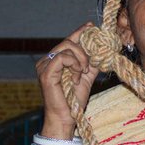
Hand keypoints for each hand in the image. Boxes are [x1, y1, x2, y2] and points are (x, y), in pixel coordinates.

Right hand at [36, 23, 99, 138]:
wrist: (66, 118)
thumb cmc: (73, 100)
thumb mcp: (86, 77)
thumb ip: (90, 63)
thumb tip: (100, 49)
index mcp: (54, 61)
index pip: (66, 41)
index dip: (79, 32)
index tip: (90, 26)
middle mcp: (46, 61)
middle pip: (67, 42)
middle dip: (83, 51)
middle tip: (88, 66)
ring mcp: (44, 66)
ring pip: (66, 47)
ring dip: (80, 59)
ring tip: (82, 73)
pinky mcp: (45, 73)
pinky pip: (62, 58)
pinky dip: (74, 65)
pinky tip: (77, 76)